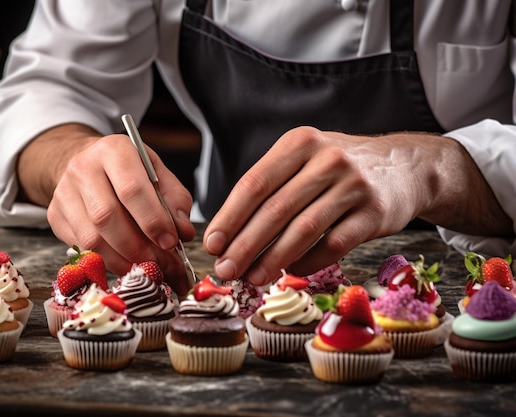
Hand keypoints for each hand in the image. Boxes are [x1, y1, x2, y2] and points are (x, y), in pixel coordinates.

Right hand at [18, 123, 195, 294]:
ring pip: (92, 238)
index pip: (131, 189)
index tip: (171, 242)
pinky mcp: (55, 216)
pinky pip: (82, 249)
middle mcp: (83, 168)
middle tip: (163, 264)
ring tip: (148, 269)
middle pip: (107, 217)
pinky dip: (108, 263)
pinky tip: (128, 265)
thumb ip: (175, 201)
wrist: (88, 164)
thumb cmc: (128, 171)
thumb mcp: (157, 174)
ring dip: (124, 261)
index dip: (153, 220)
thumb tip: (183, 232)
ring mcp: (64, 193)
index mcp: (114, 150)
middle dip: (139, 247)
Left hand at [203, 126, 510, 286]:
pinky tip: (291, 271)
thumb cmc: (339, 169)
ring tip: (252, 278)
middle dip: (245, 245)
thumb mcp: (305, 159)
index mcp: (300, 143)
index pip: (255, 183)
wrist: (405, 167)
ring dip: (273, 259)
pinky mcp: (375, 212)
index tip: (212, 244)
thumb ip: (271, 187)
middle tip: (225, 270)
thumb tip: (228, 234)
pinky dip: (308, 262)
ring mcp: (354, 185)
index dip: (229, 217)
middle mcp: (327, 159)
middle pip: (276, 209)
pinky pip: (334, 245)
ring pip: (303, 230)